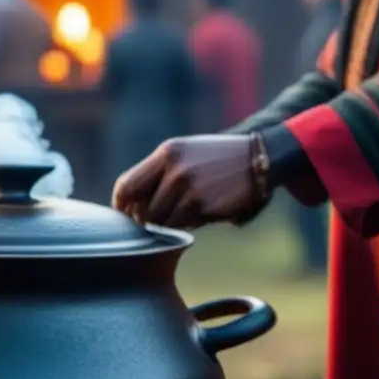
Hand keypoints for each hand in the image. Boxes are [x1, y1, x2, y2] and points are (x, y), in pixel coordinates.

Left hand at [111, 135, 259, 228]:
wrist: (258, 159)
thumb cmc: (215, 159)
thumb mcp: (184, 154)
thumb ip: (157, 174)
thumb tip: (131, 207)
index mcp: (166, 153)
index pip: (126, 185)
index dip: (121, 205)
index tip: (124, 214)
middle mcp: (174, 169)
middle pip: (141, 209)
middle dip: (144, 220)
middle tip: (154, 220)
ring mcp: (188, 188)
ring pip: (161, 221)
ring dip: (169, 223)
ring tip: (188, 209)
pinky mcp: (202, 205)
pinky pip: (183, 225)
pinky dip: (188, 224)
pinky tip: (202, 210)